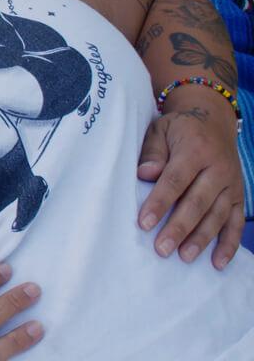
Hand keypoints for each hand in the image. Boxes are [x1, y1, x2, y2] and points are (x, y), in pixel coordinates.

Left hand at [137, 94, 244, 269]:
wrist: (213, 121)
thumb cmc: (179, 129)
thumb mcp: (160, 130)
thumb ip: (152, 152)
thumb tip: (145, 174)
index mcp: (195, 150)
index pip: (175, 180)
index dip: (160, 202)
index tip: (144, 224)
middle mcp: (218, 168)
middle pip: (198, 202)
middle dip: (179, 227)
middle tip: (161, 249)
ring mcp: (232, 184)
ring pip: (217, 215)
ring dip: (201, 238)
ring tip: (184, 257)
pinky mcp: (240, 196)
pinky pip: (236, 222)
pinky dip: (229, 244)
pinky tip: (218, 263)